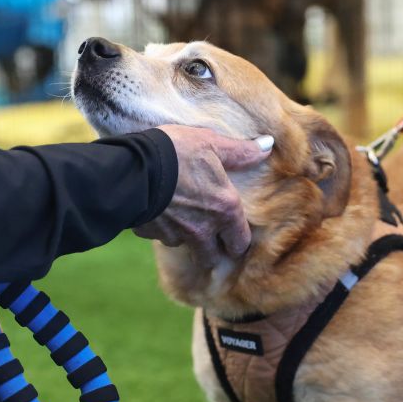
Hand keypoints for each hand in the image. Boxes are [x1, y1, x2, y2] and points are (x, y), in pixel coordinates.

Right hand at [135, 125, 273, 267]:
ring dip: (183, 237)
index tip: (232, 236)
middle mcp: (202, 229)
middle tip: (207, 236)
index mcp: (224, 210)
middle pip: (210, 257)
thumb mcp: (211, 144)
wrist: (134, 167)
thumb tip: (268, 145)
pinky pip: (157, 235)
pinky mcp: (150, 234)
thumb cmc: (178, 152)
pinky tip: (155, 210)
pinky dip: (159, 227)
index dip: (237, 242)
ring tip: (178, 218)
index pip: (240, 243)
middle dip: (210, 251)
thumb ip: (240, 151)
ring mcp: (175, 235)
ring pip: (183, 245)